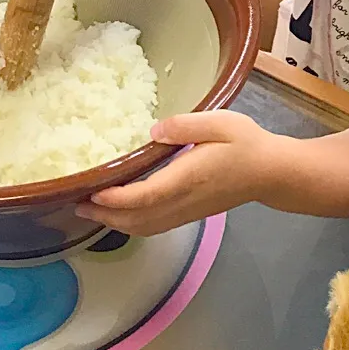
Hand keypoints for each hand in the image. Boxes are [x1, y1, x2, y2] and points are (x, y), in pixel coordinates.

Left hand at [75, 111, 289, 236]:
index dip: (116, 198)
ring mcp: (188, 212)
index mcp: (188, 178)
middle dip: (106, 215)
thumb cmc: (246, 143)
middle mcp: (184, 201)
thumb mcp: (219, 122)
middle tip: (76, 202)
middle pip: (139, 219)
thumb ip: (185, 125)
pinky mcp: (191, 213)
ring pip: (146, 227)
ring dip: (116, 222)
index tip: (91, 191)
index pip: (146, 196)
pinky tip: (122, 211)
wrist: (272, 173)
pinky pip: (155, 225)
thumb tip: (153, 130)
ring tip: (91, 208)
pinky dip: (132, 222)